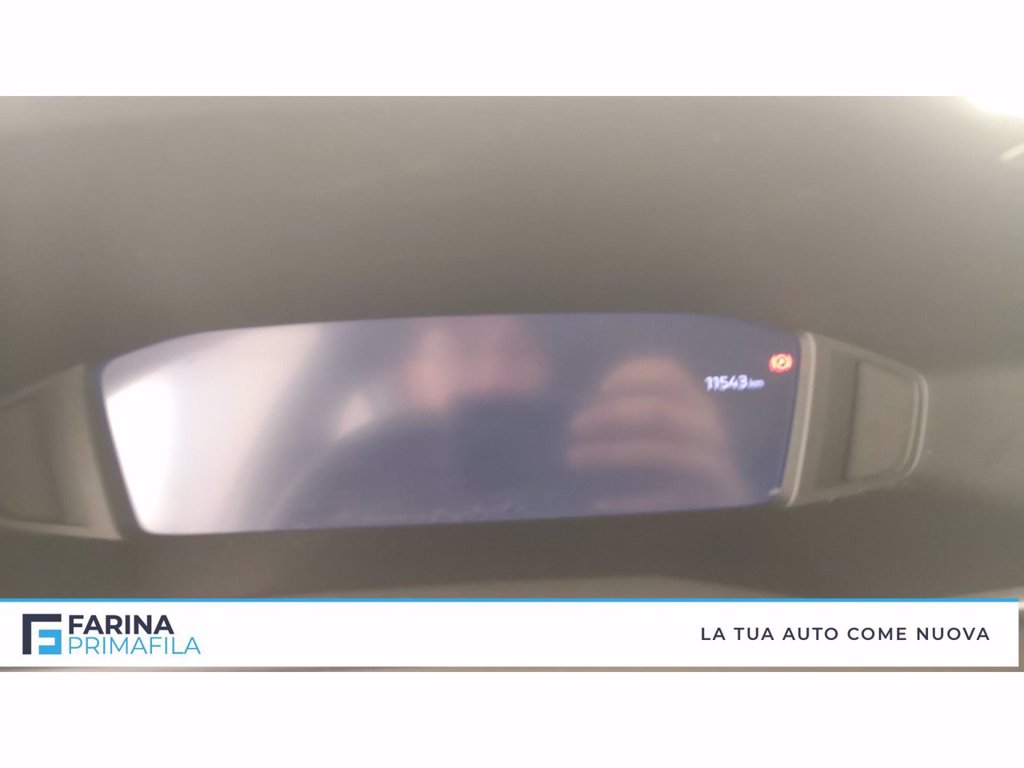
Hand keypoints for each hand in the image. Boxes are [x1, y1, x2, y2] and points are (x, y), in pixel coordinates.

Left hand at [566, 357, 743, 512]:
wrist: (725, 502)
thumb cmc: (684, 456)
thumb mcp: (674, 425)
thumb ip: (642, 408)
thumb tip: (589, 404)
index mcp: (697, 404)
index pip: (670, 375)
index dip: (633, 376)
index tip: (600, 389)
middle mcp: (706, 429)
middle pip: (657, 413)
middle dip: (610, 416)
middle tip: (575, 425)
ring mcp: (707, 465)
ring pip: (655, 453)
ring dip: (609, 453)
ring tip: (574, 458)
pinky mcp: (701, 500)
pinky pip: (659, 500)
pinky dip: (627, 501)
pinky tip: (599, 503)